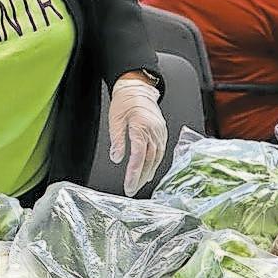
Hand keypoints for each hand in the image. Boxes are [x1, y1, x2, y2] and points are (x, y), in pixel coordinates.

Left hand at [108, 79, 167, 195]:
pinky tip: (149, 172)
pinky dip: (154, 164)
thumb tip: (117, 158)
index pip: (139, 154)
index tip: (129, 184)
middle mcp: (154, 130)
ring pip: (156, 157)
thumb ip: (117, 140)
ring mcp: (160, 132)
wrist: (138, 89)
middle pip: (149, 159)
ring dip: (148, 172)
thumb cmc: (125, 101)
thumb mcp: (115, 119)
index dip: (134, 171)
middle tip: (132, 189)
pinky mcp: (161, 132)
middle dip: (140, 177)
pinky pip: (160, 151)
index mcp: (141, 126)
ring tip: (139, 184)